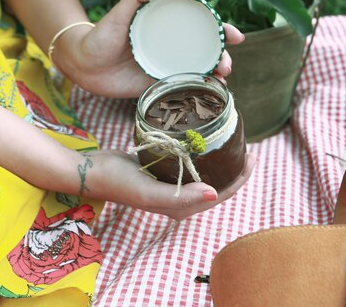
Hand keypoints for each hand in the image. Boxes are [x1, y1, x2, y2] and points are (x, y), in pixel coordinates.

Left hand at [55, 0, 244, 97]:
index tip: (235, 34)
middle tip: (226, 65)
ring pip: (200, 70)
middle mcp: (172, 46)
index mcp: (167, 26)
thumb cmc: (100, 35)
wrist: (83, 66)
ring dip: (216, 75)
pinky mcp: (160, 85)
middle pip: (206, 50)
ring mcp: (168, 66)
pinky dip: (200, 91)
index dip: (222, 29)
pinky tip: (210, 95)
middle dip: (223, 57)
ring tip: (221, 79)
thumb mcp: (119, 13)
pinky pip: (185, 88)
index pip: (201, 25)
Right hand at [87, 150, 255, 220]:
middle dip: (235, 169)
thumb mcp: (150, 192)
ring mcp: (172, 185)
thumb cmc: (120, 183)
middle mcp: (180, 199)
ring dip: (221, 160)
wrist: (93, 172)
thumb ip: (182, 197)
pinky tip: (206, 139)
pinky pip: (191, 163)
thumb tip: (215, 194)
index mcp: (182, 207)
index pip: (221, 194)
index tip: (252, 156)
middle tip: (247, 147)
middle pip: (217, 184)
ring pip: (205, 173)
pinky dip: (203, 153)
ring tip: (232, 141)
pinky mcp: (164, 171)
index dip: (240, 178)